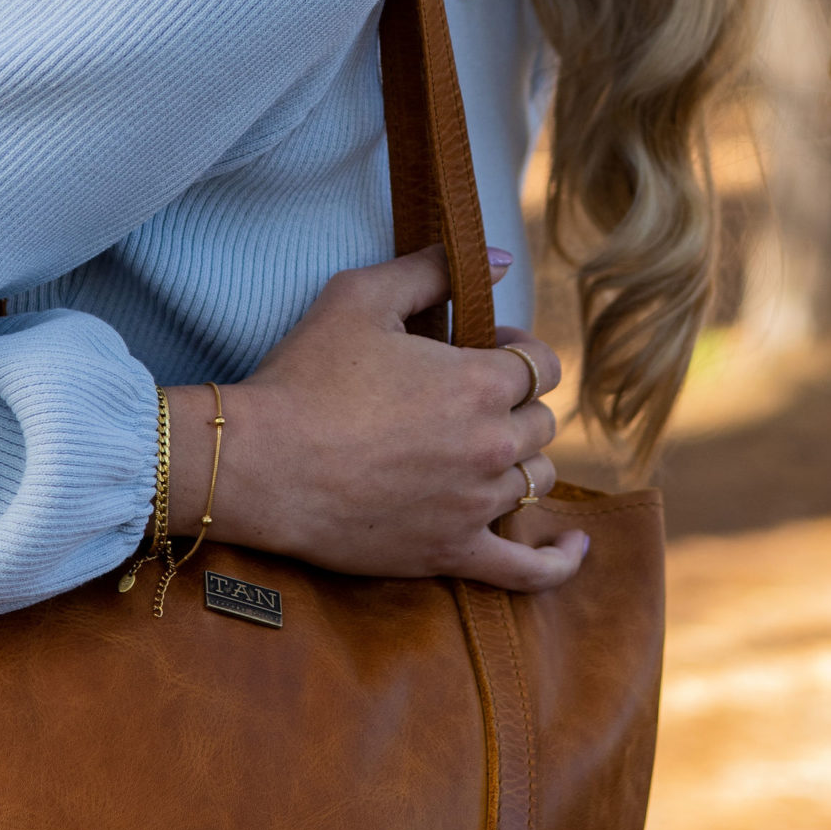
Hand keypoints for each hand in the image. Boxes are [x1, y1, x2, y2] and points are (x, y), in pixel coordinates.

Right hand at [165, 246, 588, 593]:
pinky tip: (571, 552)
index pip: (542, 366)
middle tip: (466, 399)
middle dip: (515, 405)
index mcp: (480, 382)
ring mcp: (475, 505)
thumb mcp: (362, 297)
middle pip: (541, 424)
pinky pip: (526, 570)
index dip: (517, 352)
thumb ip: (433, 270)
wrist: (260, 463)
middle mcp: (491, 445)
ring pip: (535, 481)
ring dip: (518, 461)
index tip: (483, 350)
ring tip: (481, 450)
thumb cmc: (305, 376)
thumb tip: (501, 259)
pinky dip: (556, 564)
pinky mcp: (450, 552)